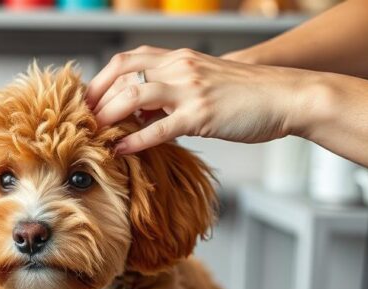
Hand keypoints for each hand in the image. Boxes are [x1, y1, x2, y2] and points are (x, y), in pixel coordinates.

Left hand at [85, 47, 316, 153]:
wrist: (286, 97)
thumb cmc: (247, 95)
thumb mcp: (205, 82)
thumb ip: (174, 90)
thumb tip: (145, 110)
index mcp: (179, 58)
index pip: (126, 60)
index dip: (100, 80)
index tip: (86, 101)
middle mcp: (180, 68)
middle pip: (122, 75)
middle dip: (96, 99)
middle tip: (81, 121)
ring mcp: (190, 90)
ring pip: (133, 97)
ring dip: (108, 116)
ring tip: (94, 135)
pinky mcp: (202, 115)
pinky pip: (159, 128)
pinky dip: (134, 140)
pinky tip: (121, 151)